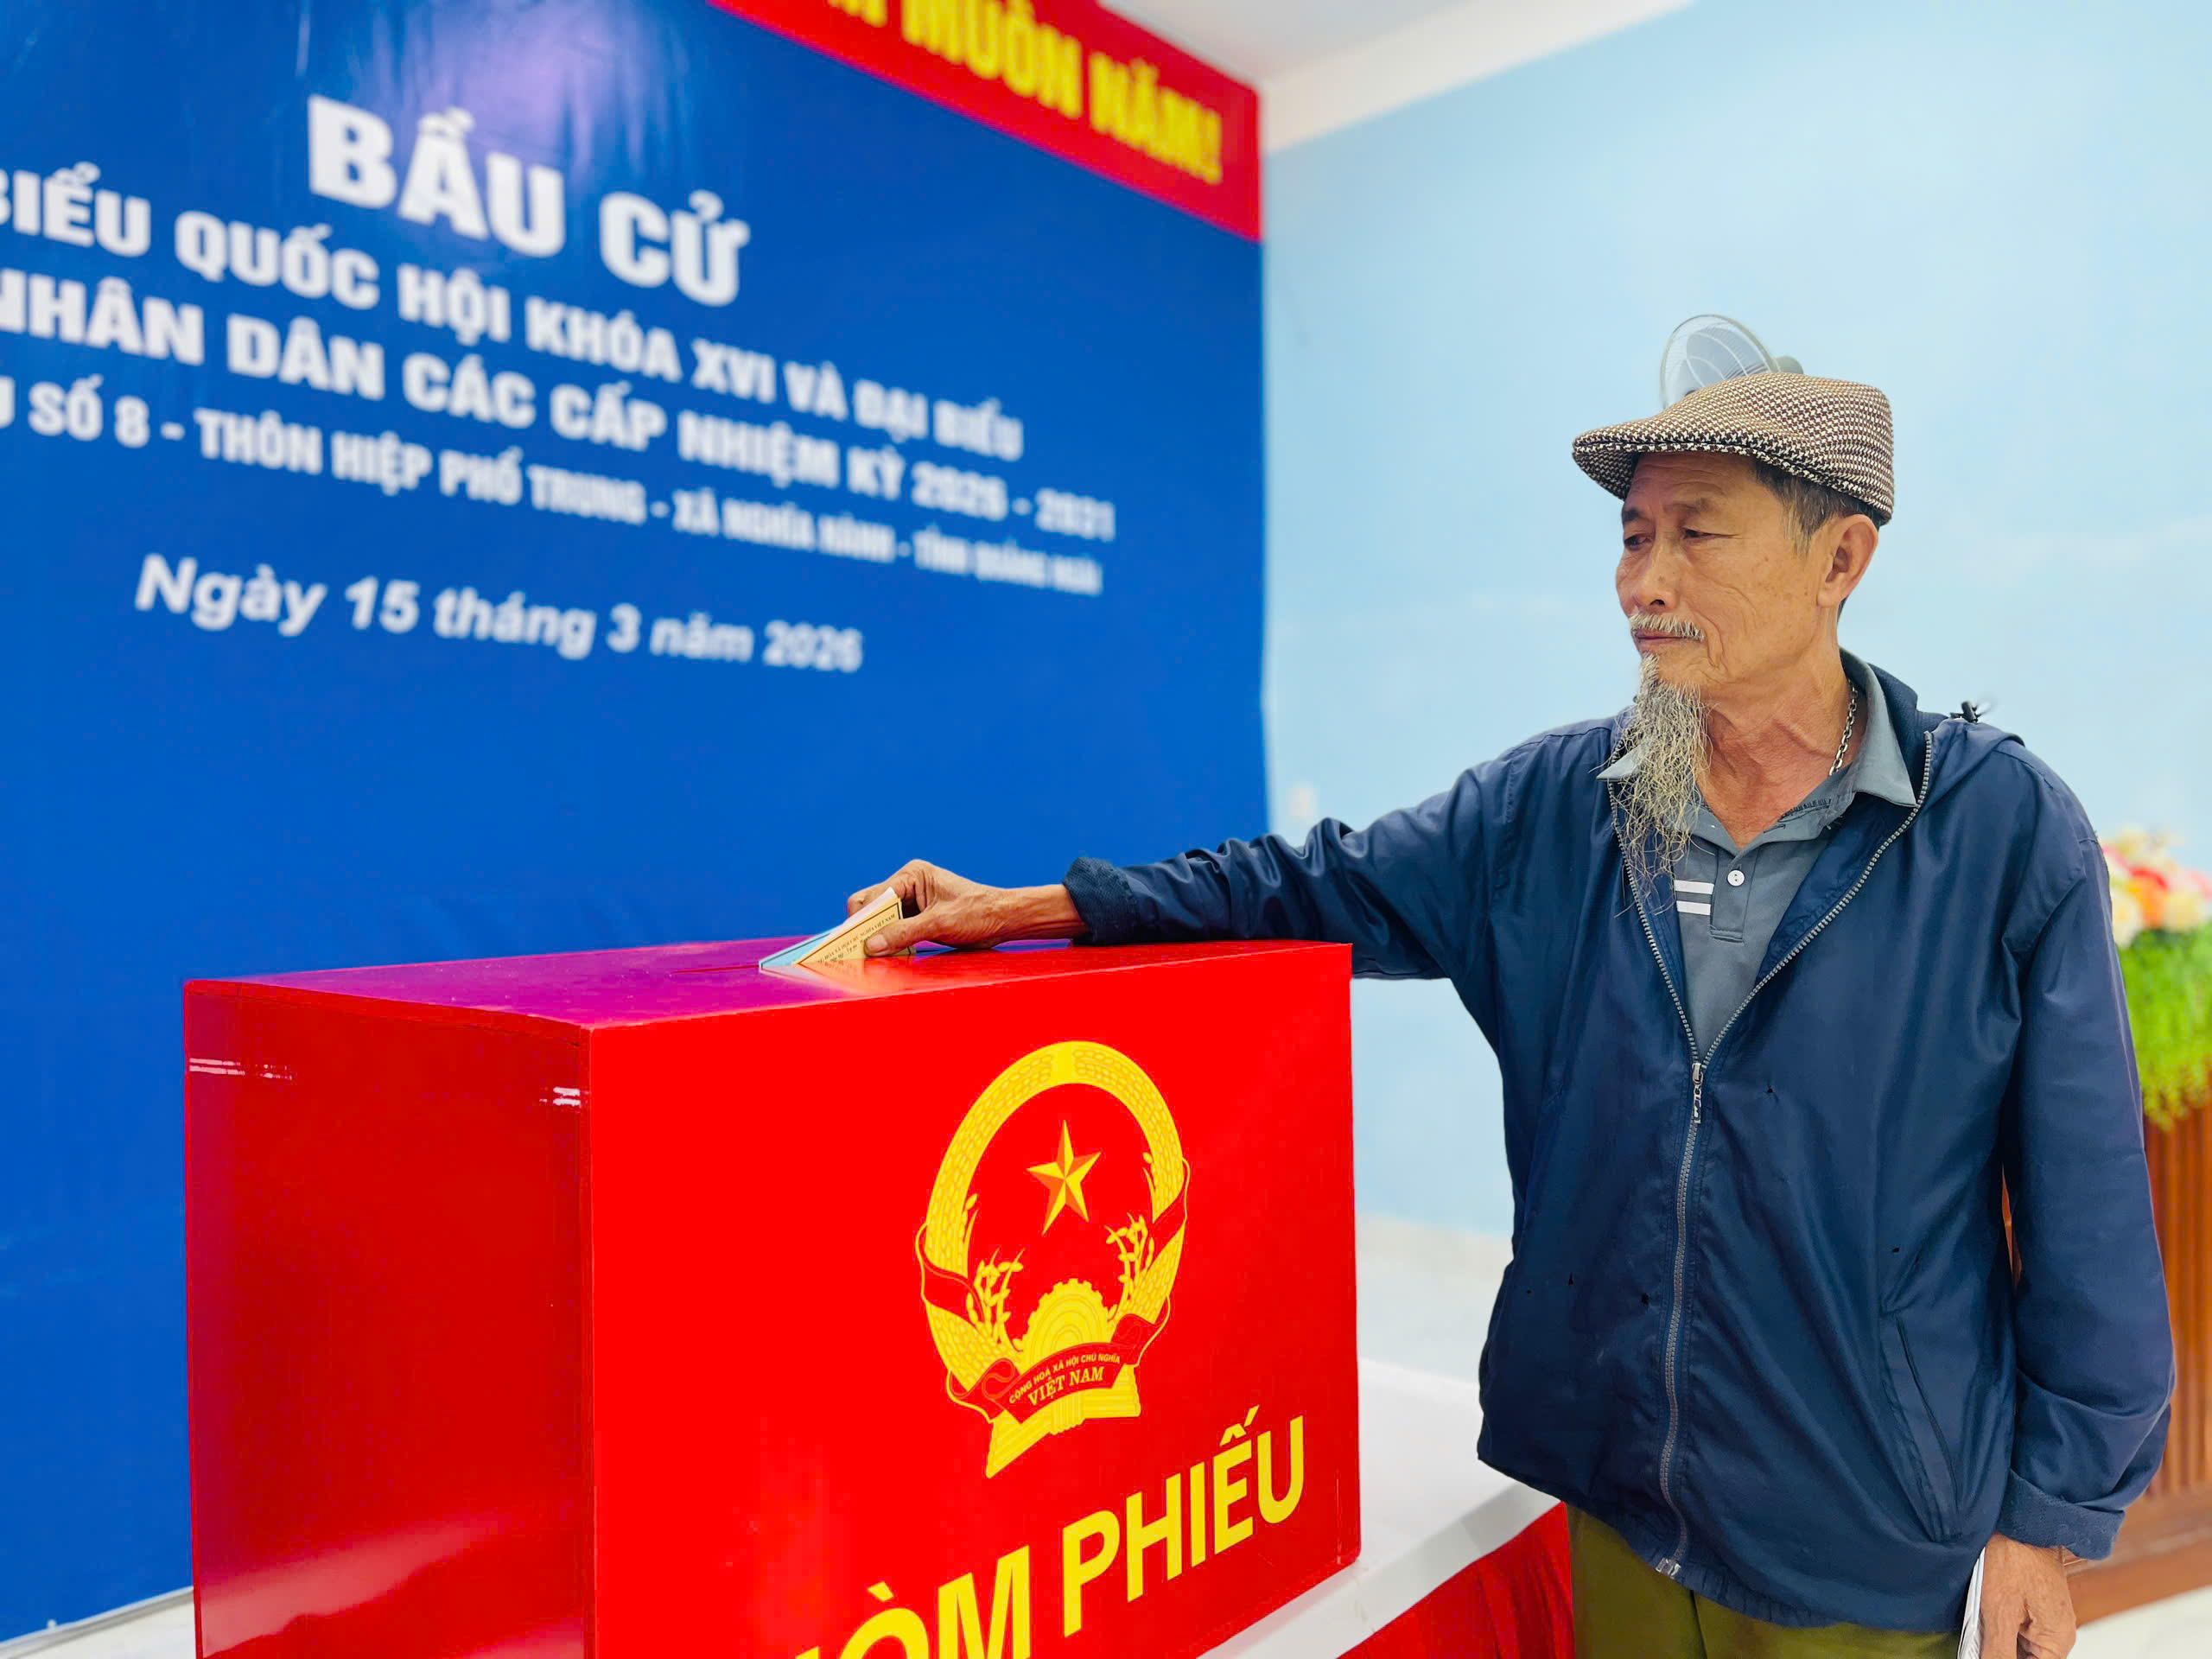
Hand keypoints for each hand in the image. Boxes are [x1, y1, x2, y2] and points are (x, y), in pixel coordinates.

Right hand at [846, 861, 1083, 955]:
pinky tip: (888, 956)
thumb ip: (904, 933)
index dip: (862, 919)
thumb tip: (870, 945)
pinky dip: (889, 942)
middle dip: (865, 928)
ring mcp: (912, 902)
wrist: (1004, 920)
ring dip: (876, 937)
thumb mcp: (940, 924)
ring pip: (881, 920)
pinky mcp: (918, 918)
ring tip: (870, 957)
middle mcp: (908, 885)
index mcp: (912, 875)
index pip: (874, 896)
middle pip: (872, 907)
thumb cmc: (978, 913)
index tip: (853, 942)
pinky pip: (894, 930)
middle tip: (857, 953)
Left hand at [1981, 1532, 2075, 1657]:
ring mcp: (2047, 1618)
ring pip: (2021, 1645)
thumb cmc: (2013, 1558)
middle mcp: (2058, 1633)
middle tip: (1981, 1637)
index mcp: (2056, 1641)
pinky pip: (2019, 1627)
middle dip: (2002, 1653)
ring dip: (2000, 1641)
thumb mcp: (1998, 1612)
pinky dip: (2001, 1626)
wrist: (2018, 1519)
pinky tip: (1983, 1615)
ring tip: (1981, 1624)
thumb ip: (1998, 1651)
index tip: (1987, 1654)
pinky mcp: (2035, 1604)